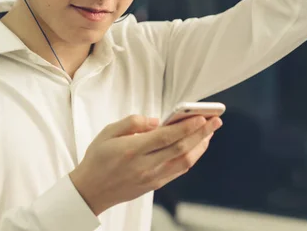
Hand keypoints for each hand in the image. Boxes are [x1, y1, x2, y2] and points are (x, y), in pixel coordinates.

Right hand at [69, 114, 222, 215]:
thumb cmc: (98, 159)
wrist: (91, 190)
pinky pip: (179, 170)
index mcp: (132, 150)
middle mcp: (145, 165)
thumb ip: (132, 123)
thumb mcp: (107, 133)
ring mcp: (152, 177)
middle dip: (201, 133)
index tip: (201, 117)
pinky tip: (197, 147)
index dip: (186, 127)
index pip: (166, 137)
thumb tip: (155, 121)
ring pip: (184, 161)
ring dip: (200, 146)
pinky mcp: (155, 184)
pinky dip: (191, 157)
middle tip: (215, 120)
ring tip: (209, 132)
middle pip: (180, 148)